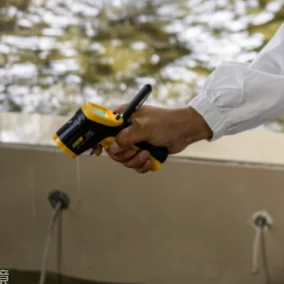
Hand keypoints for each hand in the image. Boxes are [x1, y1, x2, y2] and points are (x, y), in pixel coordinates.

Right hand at [93, 105, 212, 173]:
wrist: (185, 130)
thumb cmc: (166, 123)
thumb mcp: (144, 127)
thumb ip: (126, 137)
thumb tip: (112, 147)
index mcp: (123, 118)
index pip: (102, 128)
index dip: (98, 140)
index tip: (98, 151)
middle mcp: (126, 129)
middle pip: (112, 149)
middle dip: (124, 155)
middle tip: (135, 152)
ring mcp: (134, 141)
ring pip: (123, 159)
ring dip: (135, 161)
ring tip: (147, 155)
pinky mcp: (142, 151)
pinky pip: (134, 164)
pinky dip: (142, 165)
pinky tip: (151, 160)